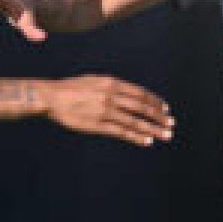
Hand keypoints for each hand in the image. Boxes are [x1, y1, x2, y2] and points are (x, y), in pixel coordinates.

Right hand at [45, 76, 174, 146]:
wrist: (51, 97)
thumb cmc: (71, 89)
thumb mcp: (94, 80)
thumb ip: (111, 86)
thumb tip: (125, 92)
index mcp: (112, 83)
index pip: (140, 93)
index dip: (154, 102)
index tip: (164, 109)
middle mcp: (112, 96)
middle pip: (142, 107)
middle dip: (159, 117)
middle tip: (171, 124)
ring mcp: (106, 111)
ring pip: (135, 121)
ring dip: (153, 128)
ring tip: (166, 135)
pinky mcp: (98, 125)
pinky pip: (121, 132)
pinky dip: (136, 136)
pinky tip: (147, 141)